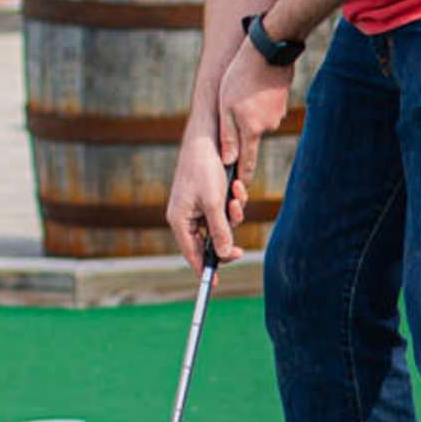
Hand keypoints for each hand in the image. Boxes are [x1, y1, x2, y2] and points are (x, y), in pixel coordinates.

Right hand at [168, 117, 240, 264]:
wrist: (210, 137)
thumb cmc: (205, 168)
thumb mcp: (214, 203)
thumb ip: (219, 230)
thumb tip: (222, 254)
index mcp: (180, 219)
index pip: (191, 253)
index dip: (203, 269)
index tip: (214, 284)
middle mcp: (187, 215)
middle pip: (209, 242)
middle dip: (226, 238)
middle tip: (240, 250)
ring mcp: (199, 205)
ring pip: (222, 225)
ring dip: (234, 214)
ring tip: (235, 195)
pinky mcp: (211, 195)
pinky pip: (227, 210)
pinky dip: (235, 201)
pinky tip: (236, 186)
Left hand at [214, 55, 294, 222]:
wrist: (269, 50)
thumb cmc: (241, 77)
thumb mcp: (226, 107)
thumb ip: (228, 136)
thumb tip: (228, 161)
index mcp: (252, 131)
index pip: (247, 163)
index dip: (242, 177)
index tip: (240, 192)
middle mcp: (267, 127)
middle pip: (251, 139)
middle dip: (242, 133)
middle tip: (232, 115)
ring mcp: (278, 114)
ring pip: (258, 121)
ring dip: (250, 112)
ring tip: (241, 92)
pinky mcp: (282, 101)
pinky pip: (266, 108)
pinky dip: (258, 101)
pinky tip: (253, 86)